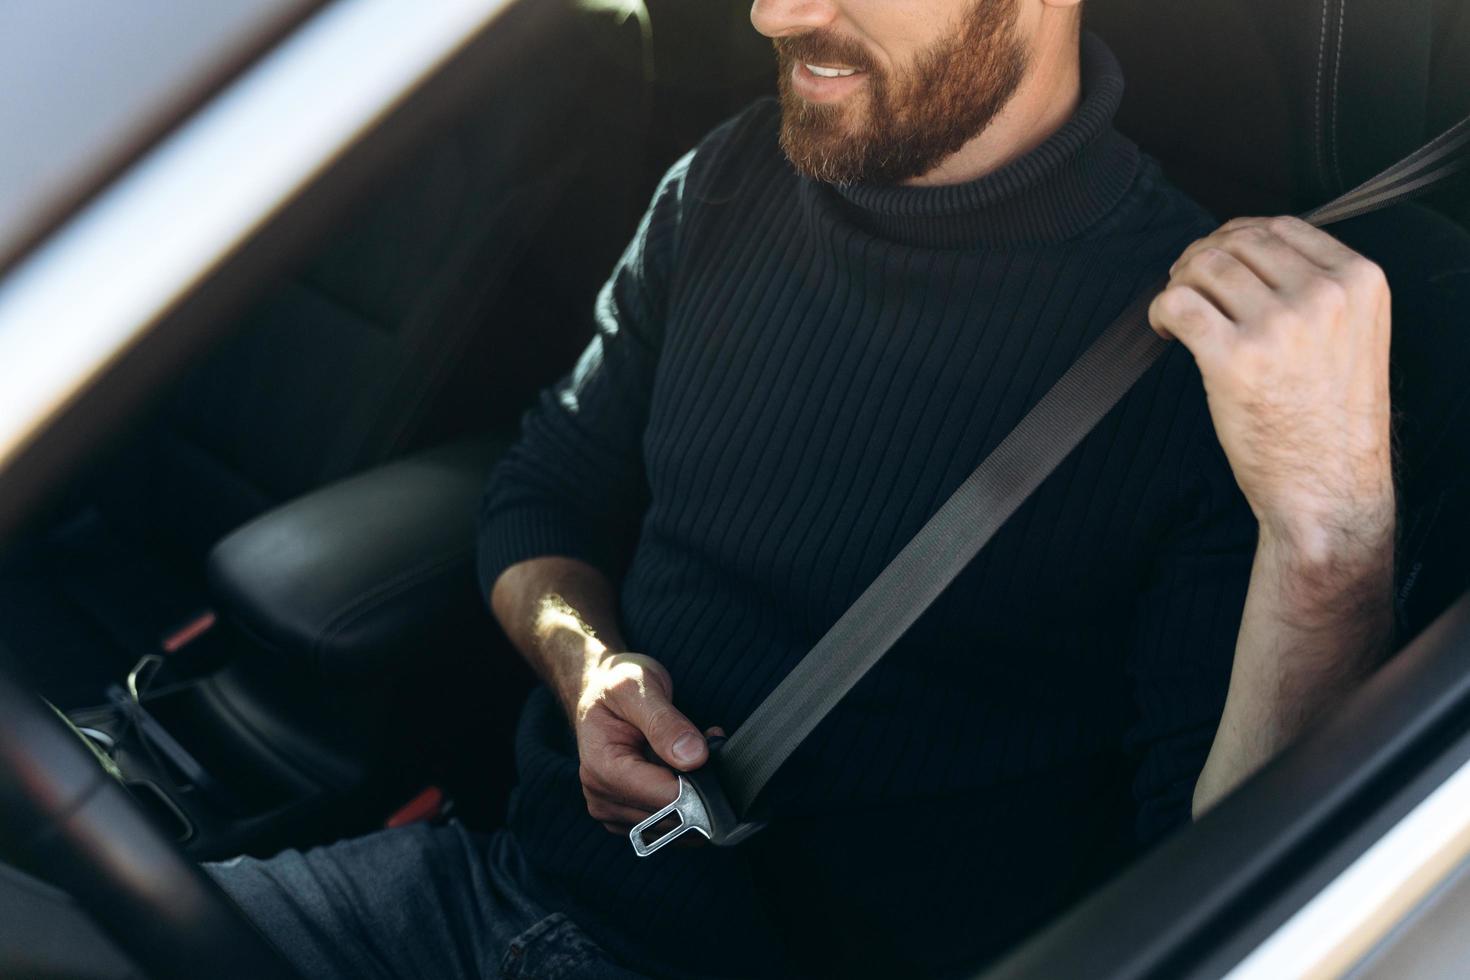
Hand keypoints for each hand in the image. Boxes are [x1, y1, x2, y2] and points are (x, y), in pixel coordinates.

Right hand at [572, 652, 722, 835]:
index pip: (662, 798)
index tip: (710, 751)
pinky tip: (685, 767)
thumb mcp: (637, 687)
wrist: (600, 692)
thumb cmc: (615, 686)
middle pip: (671, 815)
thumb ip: (664, 722)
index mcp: (601, 768)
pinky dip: (686, 798)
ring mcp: (613, 811)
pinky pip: (669, 821)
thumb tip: (693, 758)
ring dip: (694, 791)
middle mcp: (602, 797)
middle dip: (698, 784)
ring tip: (693, 749)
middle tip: (705, 742)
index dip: (697, 783)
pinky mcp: (628, 817)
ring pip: (675, 823)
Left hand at [1149, 216, 1393, 560]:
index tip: (1217, 258)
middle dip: (1201, 258)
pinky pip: (1178, 304)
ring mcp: (1278, 325)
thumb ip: (1318, 288)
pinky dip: (1160, 311)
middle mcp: (1323, 296)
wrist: (1327, 487)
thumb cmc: (1331, 419)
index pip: (1281, 226)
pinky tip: (1164, 330)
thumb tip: (1248, 251)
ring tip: (1178, 313)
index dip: (1236, 236)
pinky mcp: (1233, 358)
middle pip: (1237, 242)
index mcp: (1359, 281)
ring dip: (1178, 283)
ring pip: (1204, 266)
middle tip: (1187, 287)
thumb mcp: (1355, 335)